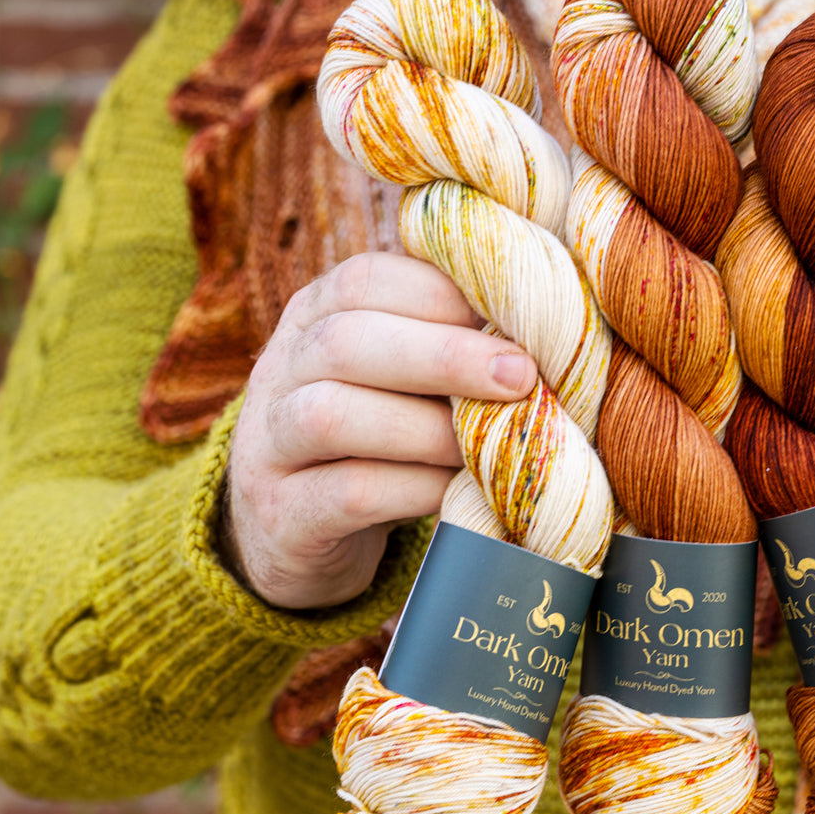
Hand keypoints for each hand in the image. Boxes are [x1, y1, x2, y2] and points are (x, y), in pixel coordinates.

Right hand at [222, 253, 536, 607]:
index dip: (444, 294)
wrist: (296, 533)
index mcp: (313, 315)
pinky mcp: (282, 516)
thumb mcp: (401, 378)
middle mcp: (279, 370)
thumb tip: (545, 328)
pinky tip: (458, 492)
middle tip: (521, 375)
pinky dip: (414, 489)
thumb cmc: (376, 438)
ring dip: (427, 428)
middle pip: (345, 342)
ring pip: (332, 416)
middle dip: (444, 356)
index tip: (516, 321)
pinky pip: (346, 493)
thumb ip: (448, 341)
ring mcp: (268, 445)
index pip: (364, 279)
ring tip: (488, 445)